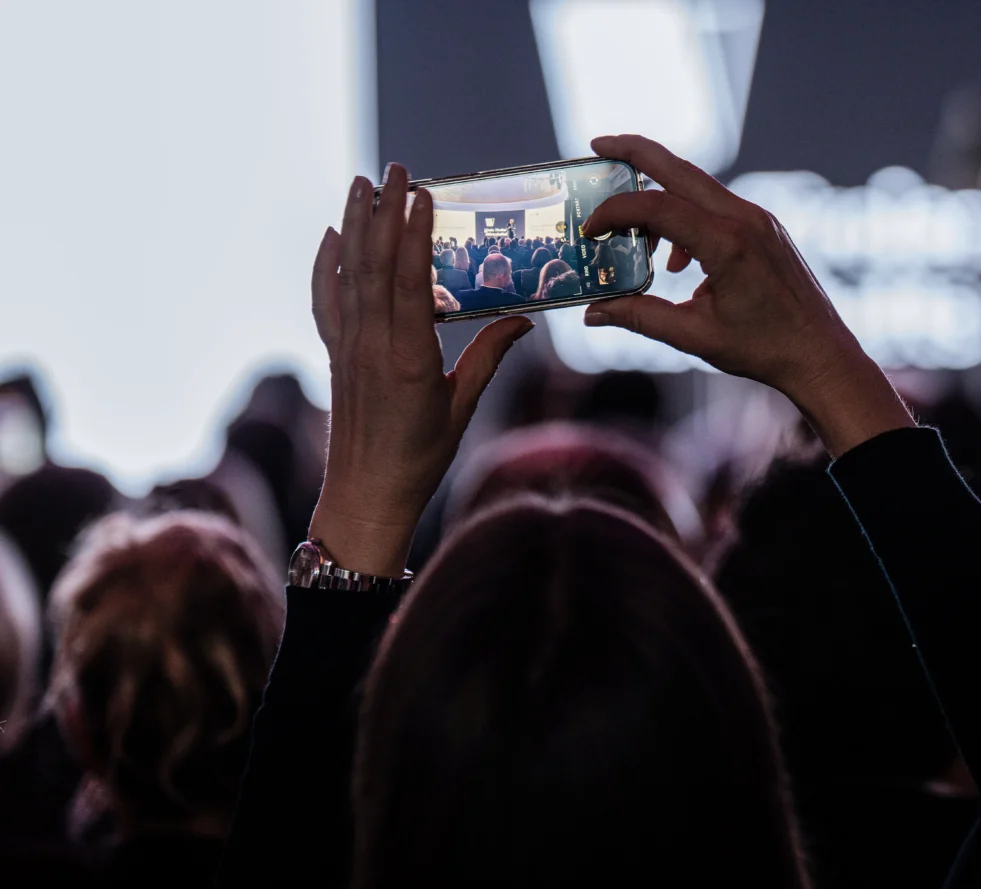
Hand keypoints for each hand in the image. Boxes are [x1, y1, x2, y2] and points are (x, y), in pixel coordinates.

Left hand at [309, 164, 533, 575]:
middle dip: (382, 212)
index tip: (420, 192)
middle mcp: (371, 347)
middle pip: (374, 265)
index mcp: (409, 359)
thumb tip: (525, 319)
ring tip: (359, 184)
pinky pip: (325, 301)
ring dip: (353, 225)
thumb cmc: (419, 460)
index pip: (409, 281)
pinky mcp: (334, 357)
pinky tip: (330, 238)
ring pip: (347, 275)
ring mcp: (347, 349)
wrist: (366, 496)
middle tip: (392, 169)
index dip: (413, 232)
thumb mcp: (461, 408)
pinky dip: (325, 266)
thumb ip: (490, 357)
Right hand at [581, 135, 912, 454]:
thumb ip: (639, 318)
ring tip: (630, 225)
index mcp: (727, 244)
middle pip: (680, 168)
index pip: (658, 207)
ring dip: (660, 195)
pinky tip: (676, 261)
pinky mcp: (764, 229)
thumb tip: (593, 314)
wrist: (819, 355)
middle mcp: (745, 219)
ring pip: (698, 185)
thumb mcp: (693, 336)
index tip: (590, 229)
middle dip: (636, 152)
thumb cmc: (762, 349)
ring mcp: (758, 220)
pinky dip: (685, 219)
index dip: (616, 212)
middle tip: (598, 144)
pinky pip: (716, 208)